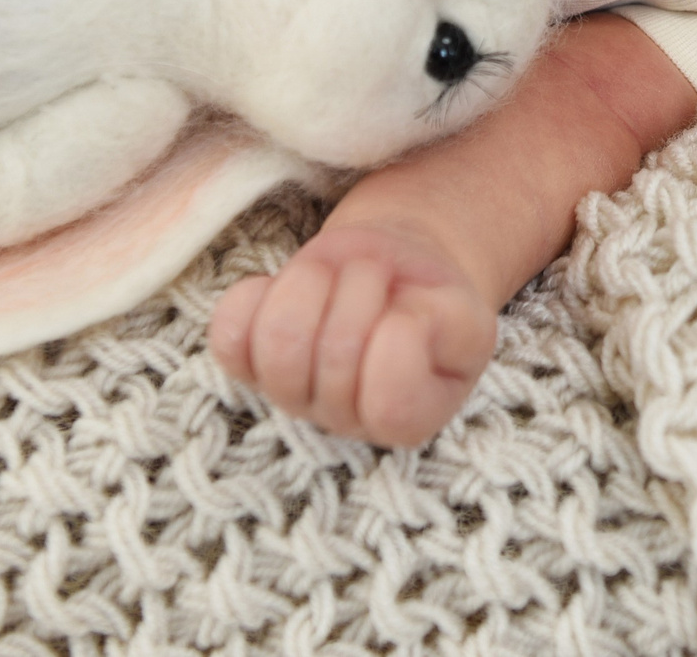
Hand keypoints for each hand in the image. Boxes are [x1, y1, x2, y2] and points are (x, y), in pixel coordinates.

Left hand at [208, 218, 496, 448]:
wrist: (395, 276)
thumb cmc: (432, 299)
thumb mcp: (467, 312)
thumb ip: (455, 328)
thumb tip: (401, 327)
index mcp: (409, 421)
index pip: (390, 397)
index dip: (403, 330)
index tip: (416, 307)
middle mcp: (343, 420)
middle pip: (335, 350)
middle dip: (365, 285)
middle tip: (382, 276)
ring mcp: (289, 393)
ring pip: (279, 339)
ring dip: (313, 280)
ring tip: (338, 276)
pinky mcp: (246, 361)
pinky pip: (229, 333)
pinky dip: (257, 295)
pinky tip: (290, 287)